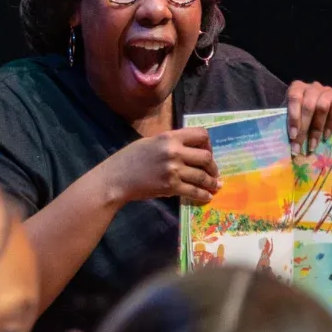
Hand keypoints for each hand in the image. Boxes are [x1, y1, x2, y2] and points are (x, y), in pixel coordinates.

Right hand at [95, 128, 218, 205]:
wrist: (116, 179)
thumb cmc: (130, 159)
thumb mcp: (150, 142)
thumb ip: (170, 143)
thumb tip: (188, 149)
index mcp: (169, 137)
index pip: (201, 134)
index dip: (209, 143)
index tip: (208, 151)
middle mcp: (174, 151)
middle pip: (206, 157)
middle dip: (213, 166)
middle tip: (214, 173)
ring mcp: (173, 170)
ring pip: (202, 176)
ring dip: (211, 182)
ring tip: (215, 186)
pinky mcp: (170, 186)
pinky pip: (193, 191)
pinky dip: (203, 195)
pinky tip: (207, 197)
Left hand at [286, 79, 331, 154]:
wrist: (322, 107)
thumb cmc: (303, 113)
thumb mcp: (294, 114)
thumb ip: (292, 122)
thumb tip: (291, 142)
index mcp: (297, 87)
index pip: (294, 98)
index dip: (294, 117)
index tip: (293, 136)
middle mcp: (312, 87)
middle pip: (308, 106)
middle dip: (304, 129)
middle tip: (300, 146)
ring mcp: (327, 91)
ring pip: (322, 108)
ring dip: (317, 129)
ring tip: (312, 145)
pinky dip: (331, 124)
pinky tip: (326, 136)